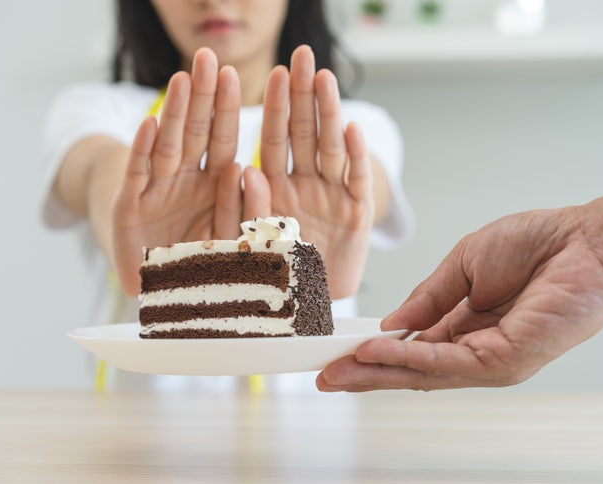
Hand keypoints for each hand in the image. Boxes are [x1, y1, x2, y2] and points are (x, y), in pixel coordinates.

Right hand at [112, 48, 243, 295]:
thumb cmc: (200, 264)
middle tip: (208, 59)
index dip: (228, 111)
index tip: (235, 76)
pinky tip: (150, 124)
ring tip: (183, 80)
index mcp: (214, 186)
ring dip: (176, 114)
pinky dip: (143, 152)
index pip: (224, 142)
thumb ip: (243, 211)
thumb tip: (250, 170)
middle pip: (197, 134)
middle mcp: (186, 181)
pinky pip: (139, 175)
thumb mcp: (229, 239)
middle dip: (203, 97)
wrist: (157, 289)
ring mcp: (157, 191)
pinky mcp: (130, 207)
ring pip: (169, 146)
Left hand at [243, 45, 373, 298]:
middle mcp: (304, 185)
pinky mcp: (356, 216)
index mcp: (275, 187)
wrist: (309, 308)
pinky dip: (355, 159)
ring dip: (329, 116)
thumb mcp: (254, 242)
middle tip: (303, 56)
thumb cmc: (277, 274)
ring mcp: (332, 197)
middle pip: (304, 133)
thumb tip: (246, 168)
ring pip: (331, 149)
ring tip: (325, 80)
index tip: (272, 74)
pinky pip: (355, 183)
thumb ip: (250, 207)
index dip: (274, 107)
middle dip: (303, 95)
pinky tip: (354, 132)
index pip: (273, 139)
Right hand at [317, 203, 602, 390]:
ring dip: (376, 371)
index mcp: (466, 325)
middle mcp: (477, 349)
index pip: (412, 348)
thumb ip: (429, 296)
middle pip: (411, 369)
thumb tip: (393, 321)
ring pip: (423, 374)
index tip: (337, 352)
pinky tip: (375, 352)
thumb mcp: (464, 264)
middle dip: (365, 373)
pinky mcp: (506, 361)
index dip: (374, 352)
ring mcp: (491, 360)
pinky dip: (406, 358)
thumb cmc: (539, 244)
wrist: (589, 239)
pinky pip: (445, 363)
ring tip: (338, 369)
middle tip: (324, 376)